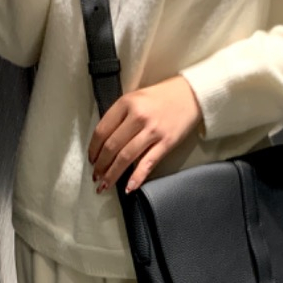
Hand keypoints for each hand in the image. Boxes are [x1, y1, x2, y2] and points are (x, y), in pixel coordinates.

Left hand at [89, 77, 203, 192]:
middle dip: (101, 166)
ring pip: (126, 158)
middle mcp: (138, 117)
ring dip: (113, 174)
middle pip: (112, 147)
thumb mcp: (135, 98)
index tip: (91, 160)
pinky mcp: (166, 142)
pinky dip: (136, 177)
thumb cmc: (161, 97)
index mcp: (126, 103)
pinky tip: (129, 188)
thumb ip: (120, 116)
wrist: (191, 95)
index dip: (93, 149)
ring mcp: (153, 131)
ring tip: (105, 184)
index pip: (102, 131)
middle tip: (96, 176)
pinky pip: (147, 163)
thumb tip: (104, 142)